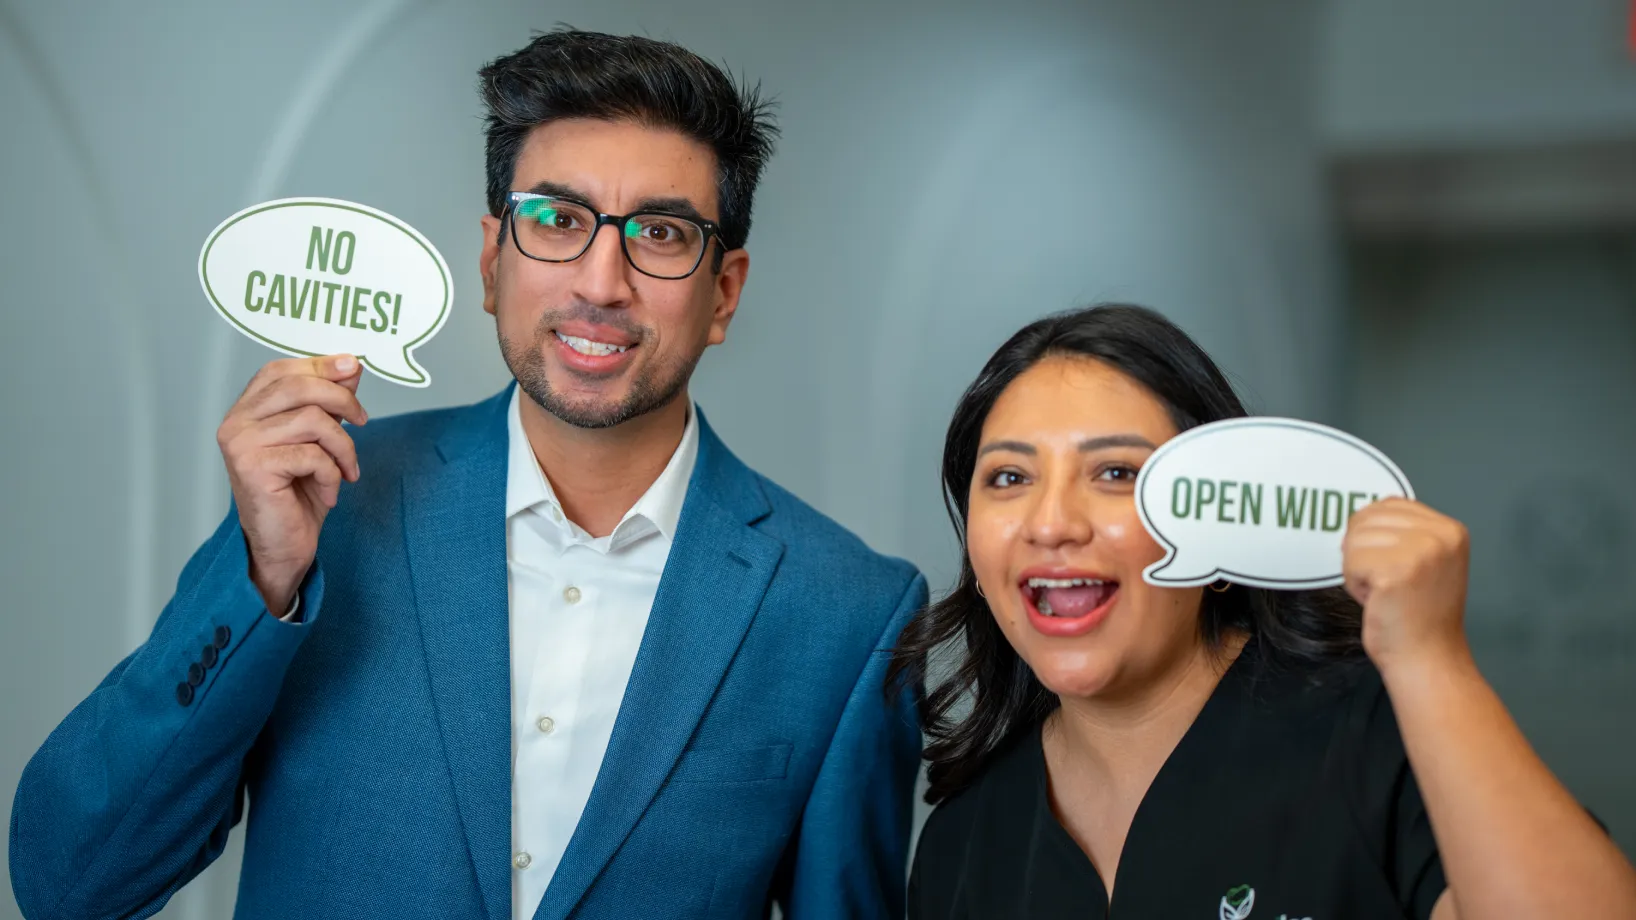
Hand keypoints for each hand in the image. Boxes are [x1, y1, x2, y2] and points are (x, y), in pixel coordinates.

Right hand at [216, 355, 366, 613]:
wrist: (284, 547)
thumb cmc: (298, 494)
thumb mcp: (320, 440)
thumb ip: (328, 402)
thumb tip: (350, 365)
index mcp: (247, 410)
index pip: (282, 370)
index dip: (320, 364)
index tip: (354, 368)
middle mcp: (236, 422)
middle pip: (299, 387)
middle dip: (342, 401)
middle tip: (363, 422)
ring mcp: (240, 445)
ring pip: (313, 420)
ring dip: (343, 447)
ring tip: (347, 470)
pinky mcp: (252, 468)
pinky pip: (312, 455)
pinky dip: (332, 474)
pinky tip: (330, 492)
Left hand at [1341, 498, 1471, 674]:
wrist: (1428, 658)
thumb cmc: (1418, 615)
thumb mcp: (1426, 561)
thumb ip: (1403, 533)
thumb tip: (1361, 514)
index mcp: (1449, 528)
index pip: (1387, 504)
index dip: (1372, 534)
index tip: (1391, 566)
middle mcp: (1439, 534)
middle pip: (1366, 519)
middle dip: (1363, 553)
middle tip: (1388, 584)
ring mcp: (1420, 550)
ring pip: (1354, 540)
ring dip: (1358, 570)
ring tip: (1385, 593)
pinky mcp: (1396, 570)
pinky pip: (1349, 562)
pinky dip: (1355, 584)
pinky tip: (1378, 601)